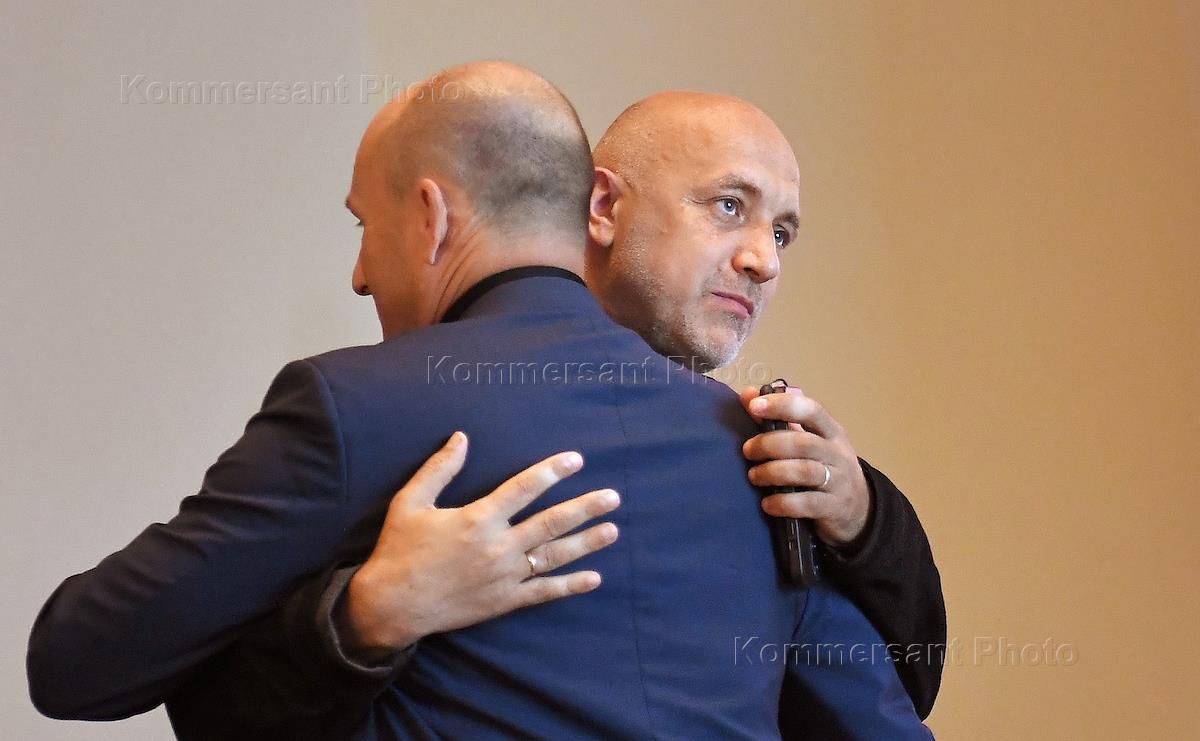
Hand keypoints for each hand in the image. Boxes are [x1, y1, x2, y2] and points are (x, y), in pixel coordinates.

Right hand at [342, 432, 619, 657]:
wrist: (391, 605)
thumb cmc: (399, 550)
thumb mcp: (410, 502)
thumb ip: (439, 469)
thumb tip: (461, 438)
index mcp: (478, 519)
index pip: (524, 489)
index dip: (552, 472)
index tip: (577, 460)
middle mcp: (498, 546)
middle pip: (551, 523)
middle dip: (584, 508)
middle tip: (613, 497)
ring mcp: (504, 576)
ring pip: (553, 556)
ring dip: (586, 542)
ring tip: (613, 530)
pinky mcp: (503, 601)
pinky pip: (543, 592)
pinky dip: (569, 586)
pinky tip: (594, 577)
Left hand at [739, 386, 870, 547]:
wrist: (859, 508)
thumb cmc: (824, 467)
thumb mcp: (810, 440)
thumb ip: (779, 418)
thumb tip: (747, 394)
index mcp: (831, 431)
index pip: (811, 410)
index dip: (782, 405)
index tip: (753, 406)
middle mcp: (838, 453)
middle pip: (804, 442)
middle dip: (770, 444)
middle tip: (747, 450)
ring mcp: (839, 481)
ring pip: (805, 471)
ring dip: (773, 472)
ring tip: (754, 476)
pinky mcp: (834, 508)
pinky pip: (808, 504)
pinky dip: (783, 503)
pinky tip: (767, 504)